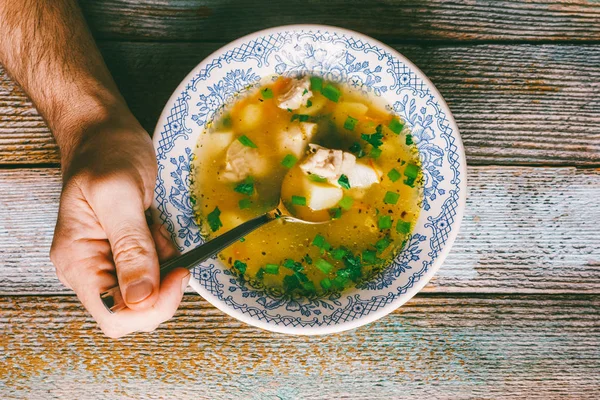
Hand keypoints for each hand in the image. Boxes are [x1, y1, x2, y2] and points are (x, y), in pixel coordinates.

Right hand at [50, 114, 189, 337]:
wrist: (104, 133)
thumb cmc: (107, 153)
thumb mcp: (120, 195)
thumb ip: (131, 248)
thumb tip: (141, 298)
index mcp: (78, 261)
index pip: (116, 316)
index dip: (153, 307)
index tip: (180, 273)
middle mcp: (88, 270)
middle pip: (135, 311)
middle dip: (163, 285)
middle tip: (169, 245)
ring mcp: (106, 263)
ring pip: (149, 293)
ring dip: (166, 267)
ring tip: (156, 228)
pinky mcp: (124, 254)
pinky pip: (154, 272)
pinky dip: (166, 255)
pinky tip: (156, 227)